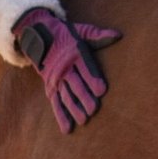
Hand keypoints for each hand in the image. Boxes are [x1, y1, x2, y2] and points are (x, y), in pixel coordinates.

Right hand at [13, 8, 121, 133]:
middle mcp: (64, 68)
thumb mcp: (83, 31)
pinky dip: (61, 116)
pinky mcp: (50, 88)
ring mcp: (56, 79)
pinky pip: (55, 103)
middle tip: (94, 109)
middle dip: (84, 97)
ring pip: (66, 96)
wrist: (39, 36)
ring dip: (74, 109)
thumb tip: (118, 35)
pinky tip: (68, 128)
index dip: (93, 79)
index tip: (102, 90)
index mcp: (75, 53)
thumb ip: (99, 35)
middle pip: (76, 84)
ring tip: (84, 120)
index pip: (86, 68)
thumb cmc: (68, 34)